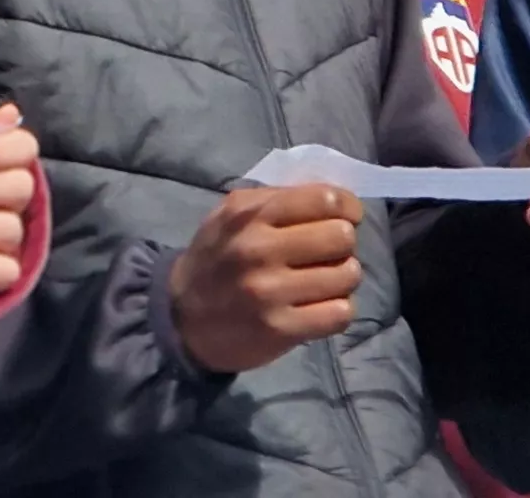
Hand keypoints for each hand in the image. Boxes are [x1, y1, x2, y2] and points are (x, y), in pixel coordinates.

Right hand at [166, 184, 362, 372]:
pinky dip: (337, 310)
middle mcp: (259, 249)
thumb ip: (277, 201)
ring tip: (325, 282)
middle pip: (342, 237)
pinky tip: (320, 307)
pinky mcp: (280, 328)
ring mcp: (269, 291)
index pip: (325, 199)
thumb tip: (336, 200)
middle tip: (329, 254)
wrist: (182, 317)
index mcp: (250, 214)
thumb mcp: (231, 216)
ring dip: (343, 279)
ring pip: (347, 276)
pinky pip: (339, 314)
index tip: (346, 218)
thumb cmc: (217, 259)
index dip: (347, 207)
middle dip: (344, 245)